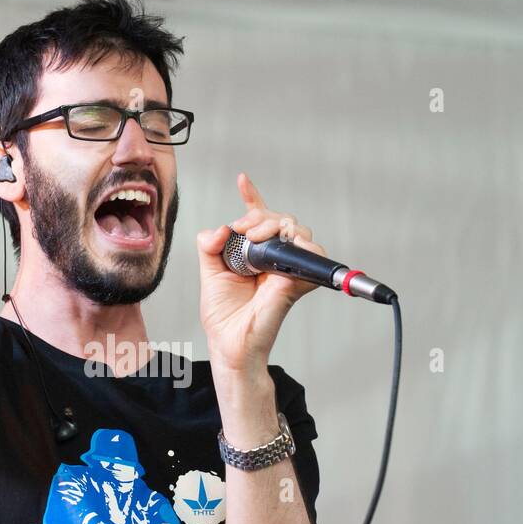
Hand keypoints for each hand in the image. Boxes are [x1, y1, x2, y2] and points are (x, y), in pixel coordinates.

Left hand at [196, 172, 326, 374]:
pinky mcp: (297, 281)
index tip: (242, 179)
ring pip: (295, 229)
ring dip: (276, 225)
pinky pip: (313, 255)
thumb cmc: (223, 316)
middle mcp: (272, 258)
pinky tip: (287, 244)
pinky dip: (305, 245)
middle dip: (260, 216)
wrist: (230, 344)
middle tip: (244, 231)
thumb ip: (210, 246)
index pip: (256, 219)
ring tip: (257, 238)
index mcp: (251, 253)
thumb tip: (221, 228)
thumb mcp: (209, 274)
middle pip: (278, 218)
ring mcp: (286, 267)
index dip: (252, 196)